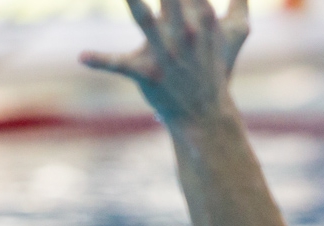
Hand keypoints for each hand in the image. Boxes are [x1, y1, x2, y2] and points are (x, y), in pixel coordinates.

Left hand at [81, 0, 249, 126]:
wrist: (206, 115)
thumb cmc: (217, 68)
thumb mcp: (236, 33)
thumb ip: (241, 1)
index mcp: (203, 14)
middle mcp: (185, 30)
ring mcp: (166, 52)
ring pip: (143, 18)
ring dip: (132, 1)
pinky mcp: (148, 73)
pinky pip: (121, 65)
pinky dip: (102, 61)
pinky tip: (82, 57)